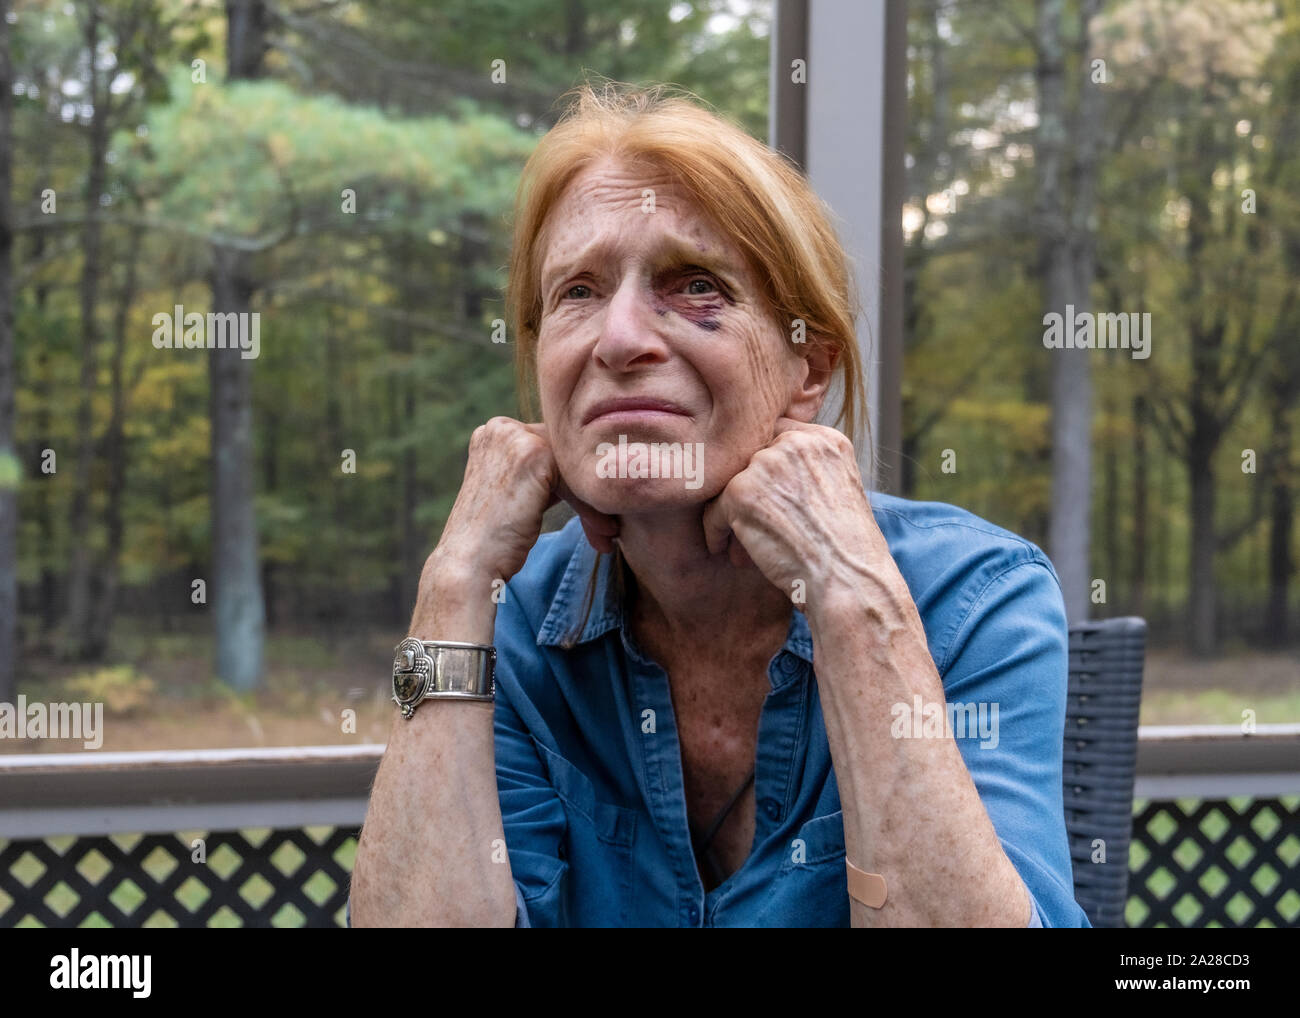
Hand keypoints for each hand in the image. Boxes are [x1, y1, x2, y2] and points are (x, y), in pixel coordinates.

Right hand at [429, 417, 618, 587]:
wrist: (469, 564)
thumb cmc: (494, 540)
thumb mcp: (517, 494)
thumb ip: (543, 475)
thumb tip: (589, 473)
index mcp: (494, 432)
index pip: (553, 447)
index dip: (576, 482)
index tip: (598, 516)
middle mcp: (500, 427)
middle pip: (566, 455)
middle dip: (589, 494)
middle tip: (609, 527)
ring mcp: (514, 437)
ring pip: (574, 468)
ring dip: (595, 504)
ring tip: (607, 534)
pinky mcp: (532, 453)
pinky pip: (577, 479)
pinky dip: (590, 508)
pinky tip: (600, 533)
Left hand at [700, 417, 887, 607]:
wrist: (849, 581)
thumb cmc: (846, 551)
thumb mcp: (839, 492)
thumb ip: (807, 470)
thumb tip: (759, 467)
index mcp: (825, 440)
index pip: (778, 437)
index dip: (768, 470)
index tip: (766, 498)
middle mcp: (796, 442)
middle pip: (750, 459)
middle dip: (750, 492)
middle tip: (757, 525)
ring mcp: (767, 464)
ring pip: (730, 485)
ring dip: (734, 515)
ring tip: (745, 546)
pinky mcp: (742, 491)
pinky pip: (714, 510)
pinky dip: (716, 532)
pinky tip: (726, 550)